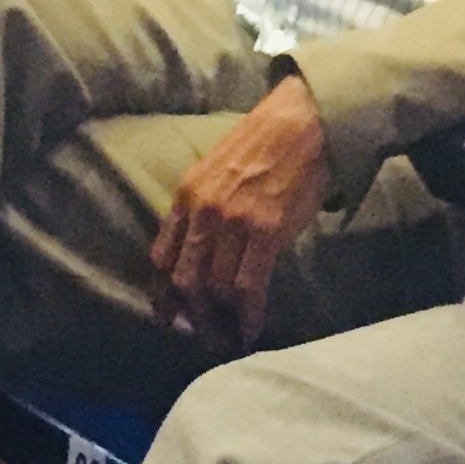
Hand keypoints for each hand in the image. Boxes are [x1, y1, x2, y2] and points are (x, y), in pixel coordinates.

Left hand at [148, 75, 330, 348]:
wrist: (303, 123)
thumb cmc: (264, 145)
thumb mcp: (215, 170)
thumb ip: (202, 207)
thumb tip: (198, 250)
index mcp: (187, 195)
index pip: (161, 255)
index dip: (163, 292)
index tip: (168, 315)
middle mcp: (203, 211)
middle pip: (184, 279)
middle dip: (191, 315)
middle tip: (203, 337)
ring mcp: (233, 223)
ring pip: (215, 288)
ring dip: (220, 322)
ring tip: (228, 340)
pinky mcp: (266, 232)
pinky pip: (249, 288)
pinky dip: (247, 316)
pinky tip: (250, 331)